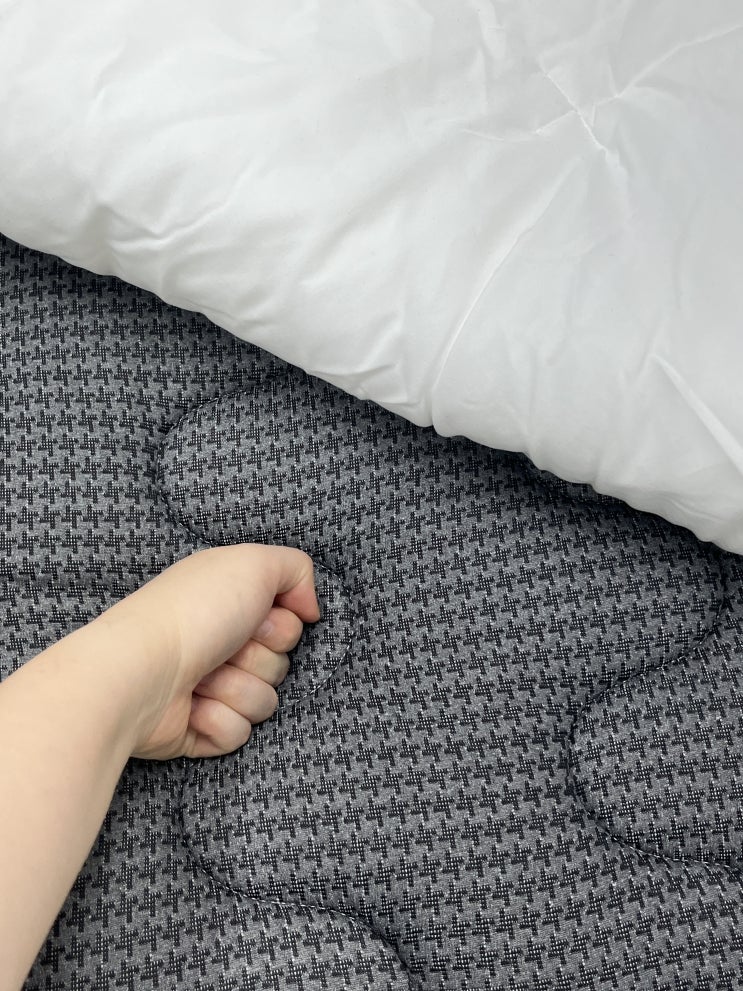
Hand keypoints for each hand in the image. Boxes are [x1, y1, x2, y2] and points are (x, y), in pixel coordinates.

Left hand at [91, 543, 319, 759]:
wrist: (140, 672)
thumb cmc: (193, 613)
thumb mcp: (252, 563)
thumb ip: (296, 570)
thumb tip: (311, 609)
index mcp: (232, 605)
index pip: (290, 626)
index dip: (281, 626)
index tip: (255, 619)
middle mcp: (221, 643)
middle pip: (281, 665)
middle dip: (258, 660)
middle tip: (225, 649)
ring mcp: (210, 688)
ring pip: (264, 702)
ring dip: (237, 690)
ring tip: (201, 679)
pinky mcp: (200, 728)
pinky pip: (240, 733)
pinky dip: (218, 720)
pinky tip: (191, 706)